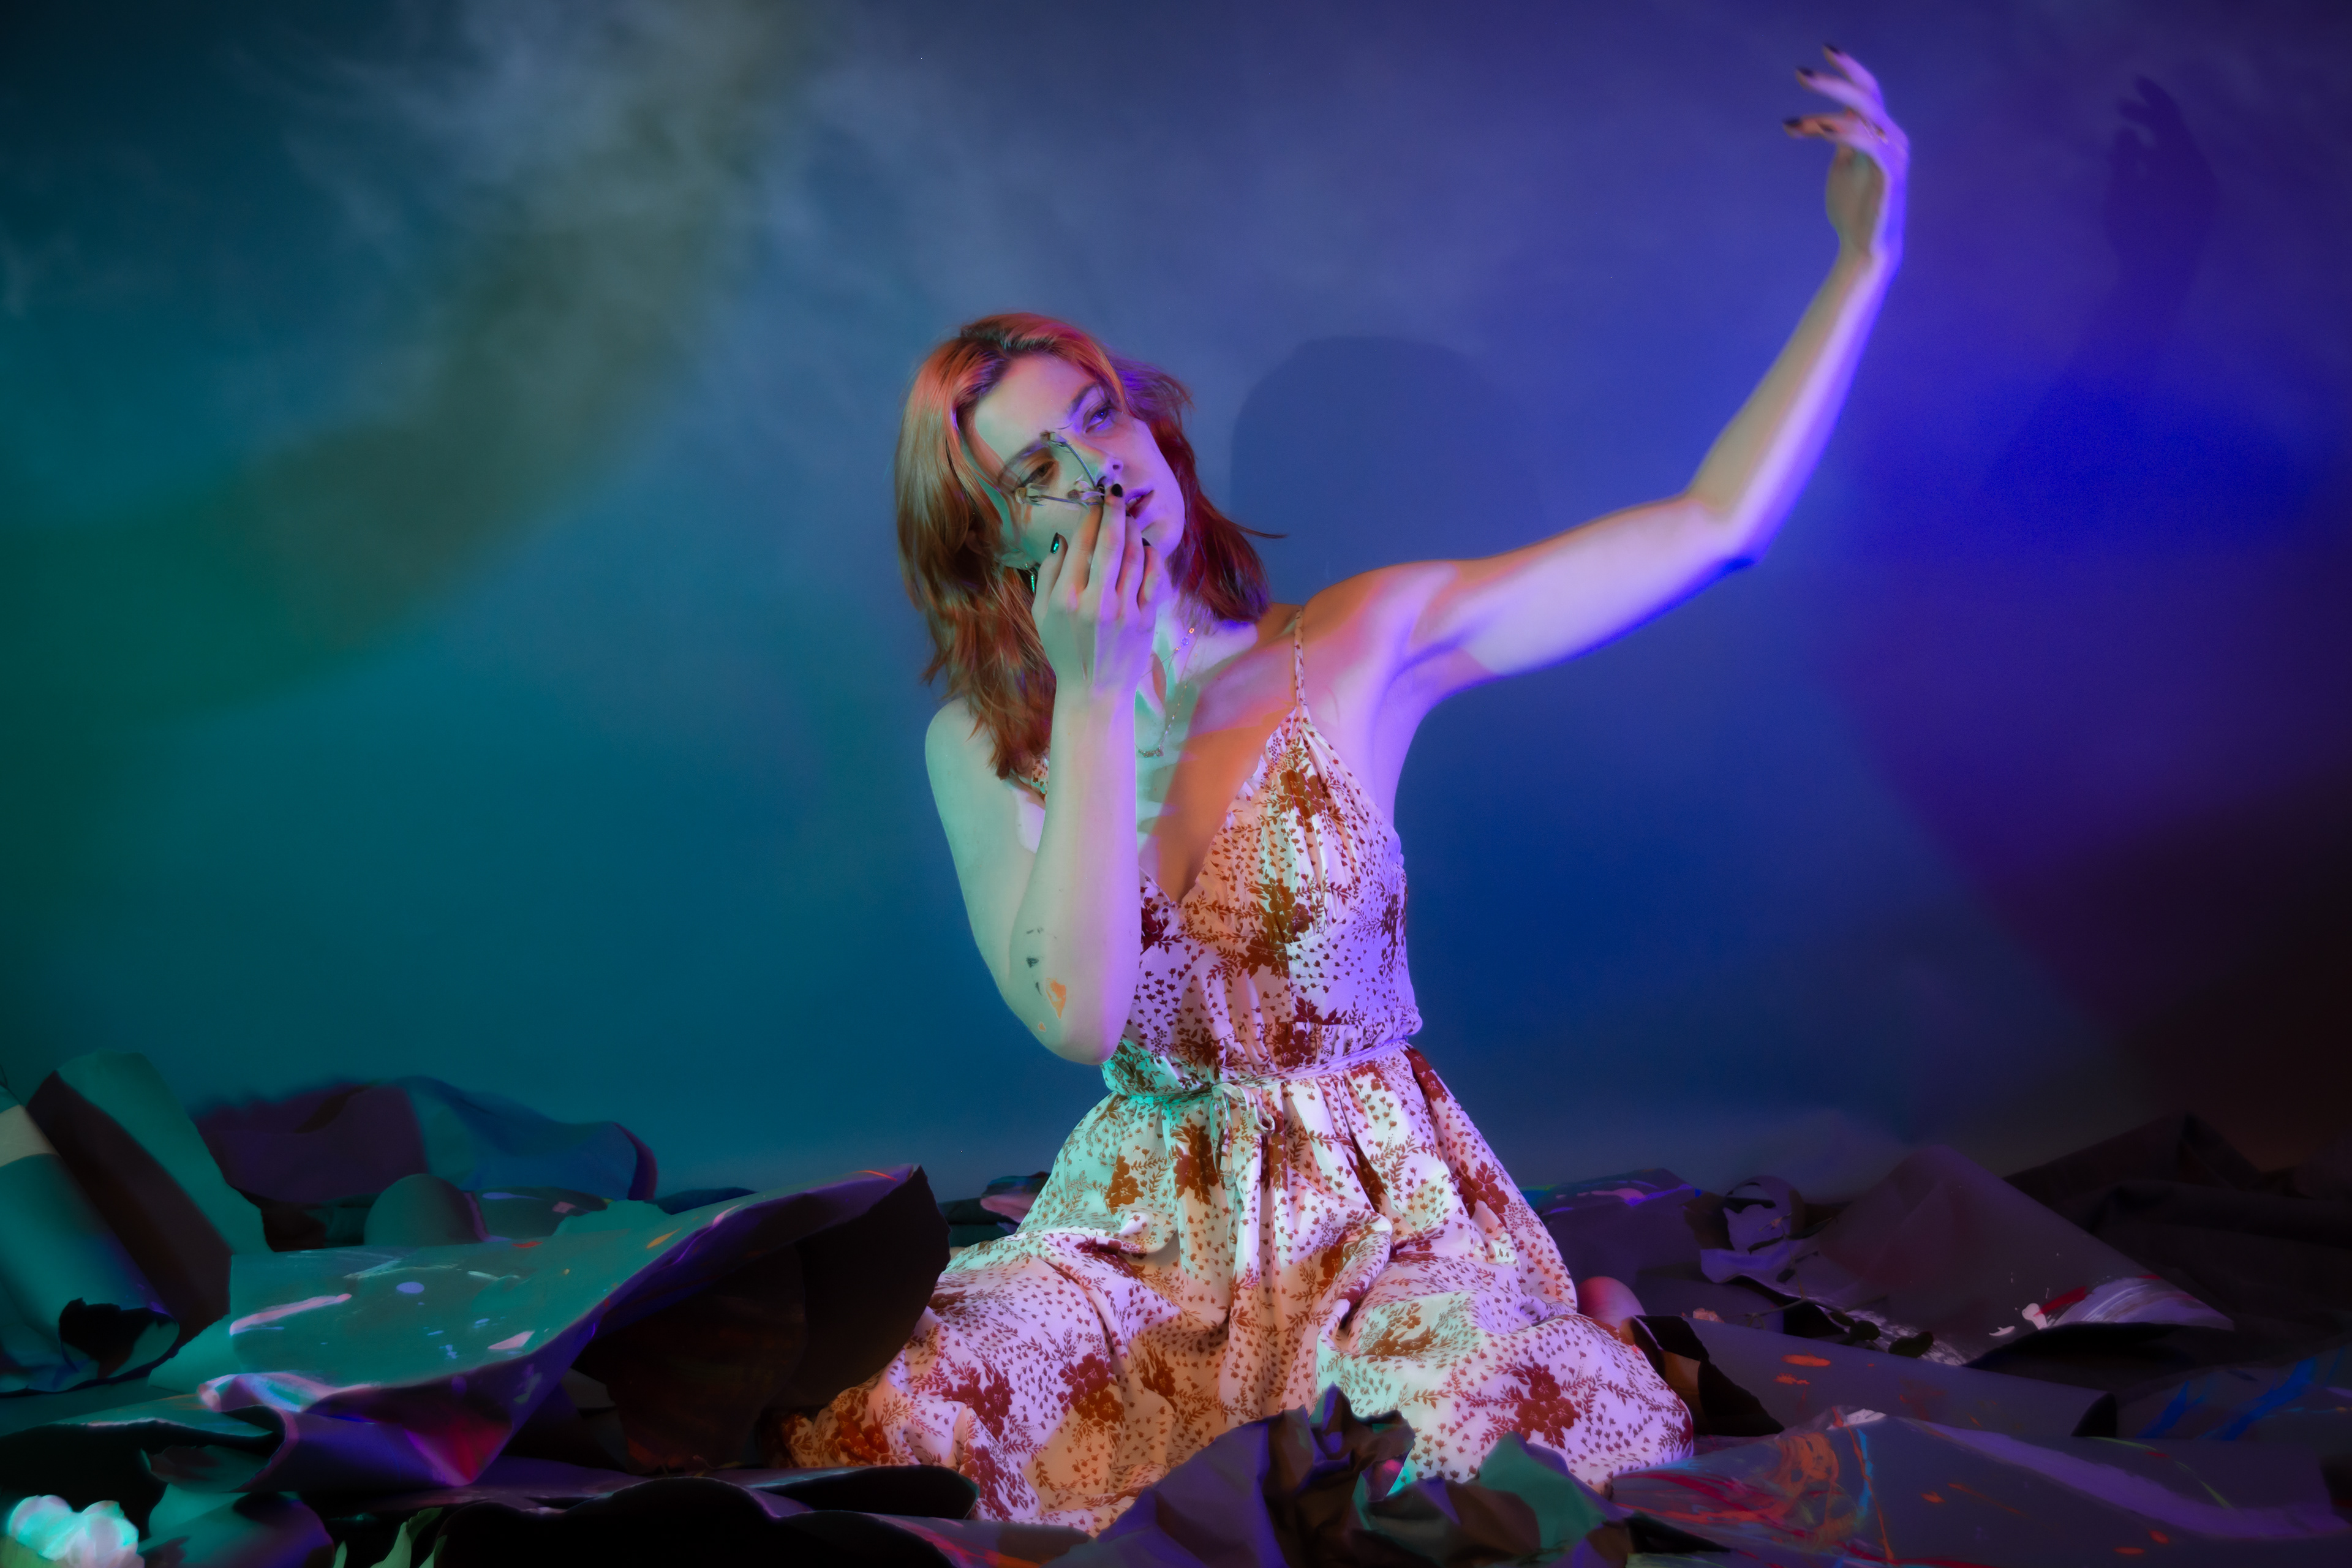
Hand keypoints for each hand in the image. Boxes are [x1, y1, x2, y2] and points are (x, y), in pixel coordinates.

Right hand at [1029, 477, 1164, 705]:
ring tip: (1129, 518)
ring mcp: (1124, 612)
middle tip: (1116, 492)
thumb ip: (1049, 574)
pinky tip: (1146, 547)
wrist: (1094, 691)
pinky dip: (1151, 558)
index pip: (1082, 544)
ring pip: (1134, 557)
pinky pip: (1154, 579)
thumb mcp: (1041, 615)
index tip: (1095, 499)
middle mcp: (1095, 602)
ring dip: (1133, 531)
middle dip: (1114, 511)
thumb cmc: (1064, 650)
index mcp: (1065, 598)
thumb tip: (1065, 538)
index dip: (1091, 516)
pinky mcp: (1145, 621)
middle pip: (1110, 543)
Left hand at [1785, 47, 1907, 265]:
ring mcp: (1894, 154)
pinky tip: (1815, 130)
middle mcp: (1892, 137)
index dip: (1849, 69)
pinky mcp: (1890, 173)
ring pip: (1863, 118)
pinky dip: (1840, 133)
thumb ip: (1838, 139)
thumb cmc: (1853, 208)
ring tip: (1795, 123)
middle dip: (1833, 82)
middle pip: (1866, 96)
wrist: (1864, 246)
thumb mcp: (1843, 166)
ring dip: (1825, 115)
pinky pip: (1866, 143)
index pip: (1867, 91)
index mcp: (1880, 132)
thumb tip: (1821, 120)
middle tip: (1801, 75)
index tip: (1824, 52)